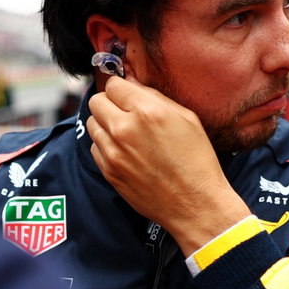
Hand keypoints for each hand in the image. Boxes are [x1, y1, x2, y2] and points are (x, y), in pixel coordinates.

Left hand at [85, 75, 251, 255]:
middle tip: (125, 111)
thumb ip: (155, 97)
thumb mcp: (187, 119)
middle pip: (96, 102)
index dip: (121, 88)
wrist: (195, 204)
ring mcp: (113, 153)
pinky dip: (105, 145)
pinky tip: (125, 151)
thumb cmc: (197, 161)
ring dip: (105, 123)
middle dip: (109, 103)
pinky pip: (94, 147)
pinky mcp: (108, 172)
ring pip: (92, 123)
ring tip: (126, 133)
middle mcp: (124, 130)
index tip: (128, 94)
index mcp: (147, 112)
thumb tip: (132, 84)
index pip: (113, 85)